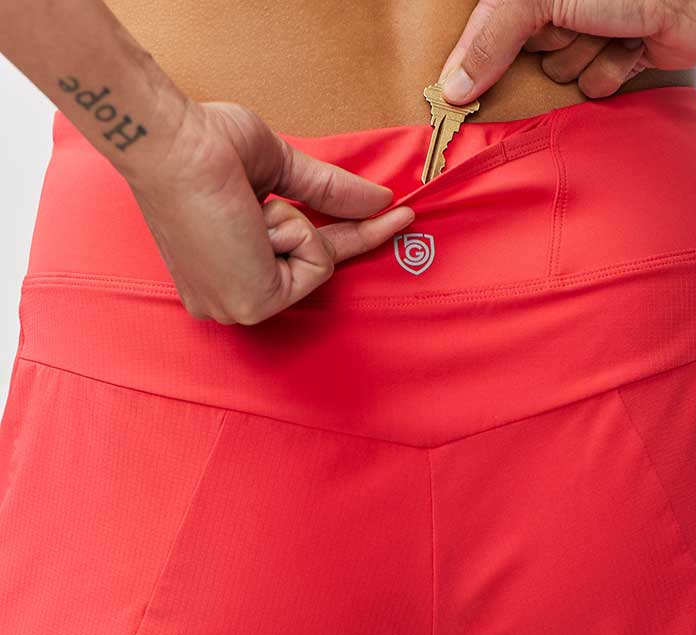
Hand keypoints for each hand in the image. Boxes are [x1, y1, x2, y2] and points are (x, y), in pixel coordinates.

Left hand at [124, 99, 413, 324]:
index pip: (296, 256)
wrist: (172, 145)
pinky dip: (294, 231)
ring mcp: (237, 308)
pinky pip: (315, 263)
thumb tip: (381, 201)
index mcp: (221, 271)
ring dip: (292, 221)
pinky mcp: (253, 305)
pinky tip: (252, 223)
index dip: (346, 235)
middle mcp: (225, 299)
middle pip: (316, 261)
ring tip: (247, 207)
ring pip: (316, 262)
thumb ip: (326, 191)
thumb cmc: (202, 147)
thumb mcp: (276, 167)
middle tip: (404, 211)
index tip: (388, 219)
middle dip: (347, 227)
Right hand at [438, 0, 695, 102]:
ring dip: (583, 58)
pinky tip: (631, 47)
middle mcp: (563, 3)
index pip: (490, 27)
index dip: (482, 54)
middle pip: (525, 54)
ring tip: (610, 29)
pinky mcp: (627, 53)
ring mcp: (595, 27)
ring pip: (562, 73)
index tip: (465, 88)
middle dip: (548, 46)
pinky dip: (611, 73)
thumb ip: (490, 37)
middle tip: (573, 24)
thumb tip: (451, 89)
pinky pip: (596, 87)